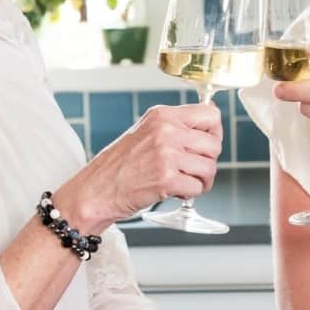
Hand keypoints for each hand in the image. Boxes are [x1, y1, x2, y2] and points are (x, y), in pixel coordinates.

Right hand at [59, 102, 222, 231]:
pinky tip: (174, 192)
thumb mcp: (145, 132)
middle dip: (207, 161)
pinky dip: (189, 194)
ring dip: (201, 181)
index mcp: (162, 115)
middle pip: (214, 144)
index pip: (211, 114)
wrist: (94, 192)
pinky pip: (198, 188)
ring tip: (182, 182)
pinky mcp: (166, 179)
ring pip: (210, 168)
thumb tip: (210, 128)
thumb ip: (175, 127)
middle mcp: (166, 130)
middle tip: (191, 170)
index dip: (214, 132)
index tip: (205, 145)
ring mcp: (166, 154)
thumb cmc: (118, 166)